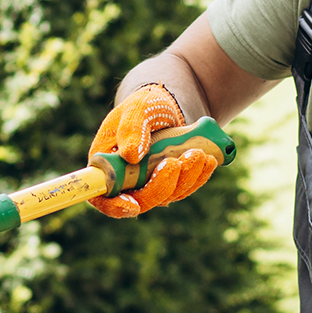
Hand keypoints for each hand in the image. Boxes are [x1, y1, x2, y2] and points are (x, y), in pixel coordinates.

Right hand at [88, 83, 215, 217]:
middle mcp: (126, 181)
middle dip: (162, 186)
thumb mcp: (137, 109)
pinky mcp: (170, 183)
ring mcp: (149, 184)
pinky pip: (184, 188)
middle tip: (176, 162)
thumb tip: (132, 156)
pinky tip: (209, 160)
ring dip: (185, 178)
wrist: (166, 106)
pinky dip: (198, 176)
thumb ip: (132, 128)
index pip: (102, 196)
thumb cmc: (145, 105)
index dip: (115, 206)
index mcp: (107, 165)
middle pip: (141, 200)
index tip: (132, 205)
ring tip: (198, 153)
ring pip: (167, 196)